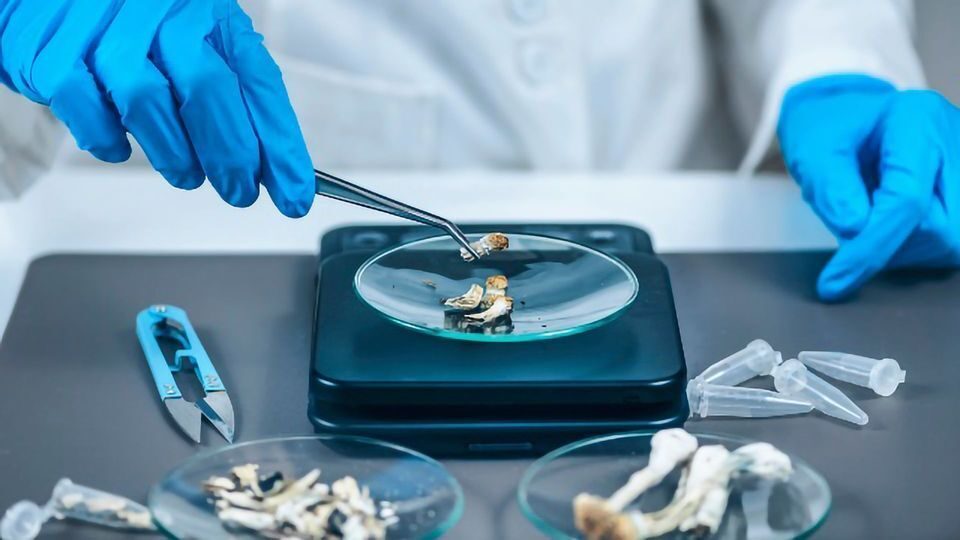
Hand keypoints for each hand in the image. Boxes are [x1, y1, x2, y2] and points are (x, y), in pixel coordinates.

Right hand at [0, 0, 312, 216]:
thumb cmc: (134, 24)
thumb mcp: (194, 42)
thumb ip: (231, 93)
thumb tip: (267, 164)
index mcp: (207, 12)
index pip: (257, 82)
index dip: (280, 144)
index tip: (295, 193)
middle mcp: (161, 11)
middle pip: (207, 90)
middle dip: (231, 155)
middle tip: (240, 191)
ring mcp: (105, 28)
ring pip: (147, 101)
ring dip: (175, 155)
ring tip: (187, 174)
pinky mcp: (54, 51)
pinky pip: (86, 107)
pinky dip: (108, 140)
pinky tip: (121, 147)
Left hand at [778, 74, 959, 300]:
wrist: (843, 117)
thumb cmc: (827, 130)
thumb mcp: (812, 152)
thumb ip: (831, 189)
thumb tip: (855, 230)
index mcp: (917, 120)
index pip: (907, 201)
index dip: (870, 249)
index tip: (834, 281)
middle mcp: (954, 140)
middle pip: (941, 229)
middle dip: (888, 246)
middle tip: (850, 225)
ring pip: (952, 243)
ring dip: (903, 249)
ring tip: (869, 217)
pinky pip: (950, 242)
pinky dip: (915, 245)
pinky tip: (890, 224)